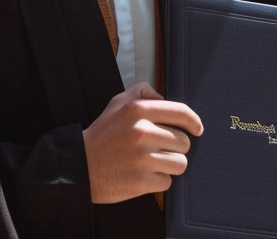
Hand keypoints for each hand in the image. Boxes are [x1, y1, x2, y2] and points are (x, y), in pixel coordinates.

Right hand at [82, 81, 202, 203]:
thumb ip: (142, 94)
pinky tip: (142, 174)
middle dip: (174, 146)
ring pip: (180, 163)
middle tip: (157, 148)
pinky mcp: (142, 181)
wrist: (79, 164)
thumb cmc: (103, 134)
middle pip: (184, 141)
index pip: (181, 113)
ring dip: (169, 164)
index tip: (197, 129)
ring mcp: (142, 158)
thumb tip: (165, 99)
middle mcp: (142, 132)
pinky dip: (157, 180)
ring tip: (151, 161)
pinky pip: (167, 181)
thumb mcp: (117, 104)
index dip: (194, 122)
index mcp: (137, 111)